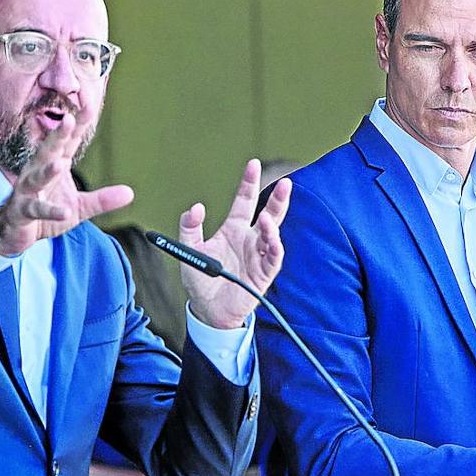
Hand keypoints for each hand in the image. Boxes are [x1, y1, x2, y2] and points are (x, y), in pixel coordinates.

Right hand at [0, 113, 133, 256]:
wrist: (16, 232)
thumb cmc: (46, 212)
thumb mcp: (79, 207)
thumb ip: (102, 199)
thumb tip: (130, 192)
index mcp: (54, 165)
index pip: (68, 142)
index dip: (78, 125)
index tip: (88, 105)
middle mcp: (38, 172)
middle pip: (49, 151)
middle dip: (58, 135)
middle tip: (68, 119)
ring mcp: (27, 191)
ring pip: (37, 178)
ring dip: (47, 171)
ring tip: (59, 165)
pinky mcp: (22, 211)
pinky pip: (36, 209)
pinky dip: (50, 210)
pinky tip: (63, 211)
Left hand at [178, 159, 291, 329]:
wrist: (208, 310)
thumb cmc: (201, 280)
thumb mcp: (189, 250)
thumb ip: (189, 227)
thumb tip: (196, 207)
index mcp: (232, 229)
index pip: (244, 201)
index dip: (249, 183)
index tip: (253, 165)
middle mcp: (249, 239)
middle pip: (269, 213)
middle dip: (278, 199)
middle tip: (286, 183)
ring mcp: (258, 255)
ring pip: (273, 234)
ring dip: (273, 224)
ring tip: (268, 219)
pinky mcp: (263, 273)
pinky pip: (273, 257)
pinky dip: (274, 247)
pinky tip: (271, 239)